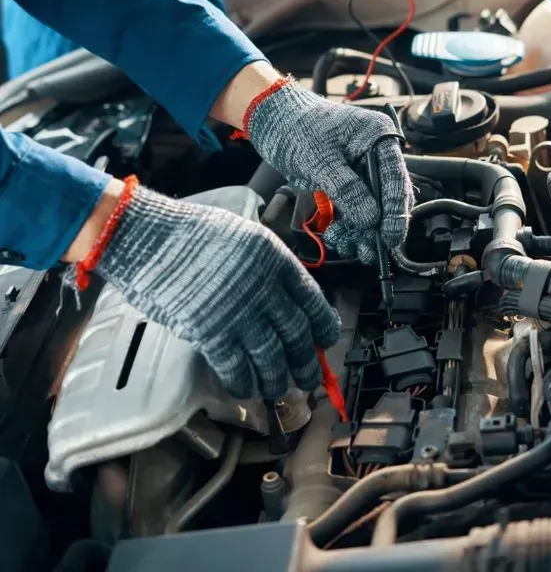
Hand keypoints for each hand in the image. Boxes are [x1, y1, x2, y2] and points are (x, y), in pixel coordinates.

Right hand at [90, 185, 339, 400]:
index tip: (326, 339)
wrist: (151, 239)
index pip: (310, 298)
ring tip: (279, 390)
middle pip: (295, 333)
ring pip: (270, 355)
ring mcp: (239, 311)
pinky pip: (234, 366)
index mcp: (274, 259)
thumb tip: (275, 300)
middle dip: (305, 361)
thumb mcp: (241, 236)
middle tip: (310, 378)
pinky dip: (241, 382)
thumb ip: (262, 267)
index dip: (322, 324)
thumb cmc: (189, 232)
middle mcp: (263, 287)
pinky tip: (244, 390)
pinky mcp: (212, 332)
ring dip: (276, 378)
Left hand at [245, 79, 414, 263]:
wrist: (271, 118)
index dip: (396, 211)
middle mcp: (374, 152)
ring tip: (349, 245)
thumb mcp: (320, 159)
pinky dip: (349, 224)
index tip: (391, 237)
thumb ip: (347, 190)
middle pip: (386, 197)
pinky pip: (354, 208)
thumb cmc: (295, 126)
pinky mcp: (346, 181)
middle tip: (369, 251)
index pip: (396, 178)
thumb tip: (370, 219)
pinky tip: (339, 236)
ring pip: (371, 207)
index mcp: (378, 136)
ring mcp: (360, 168)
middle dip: (377, 226)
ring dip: (362, 230)